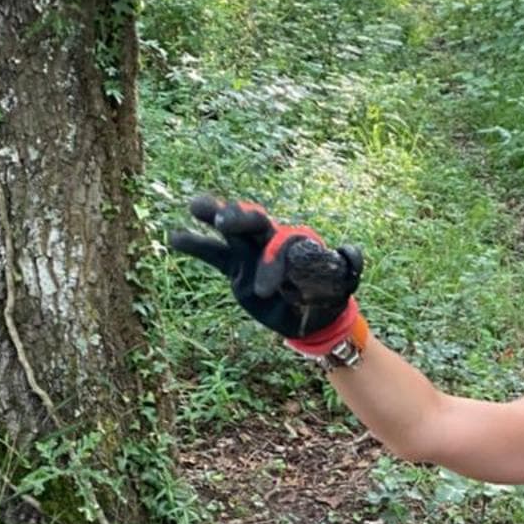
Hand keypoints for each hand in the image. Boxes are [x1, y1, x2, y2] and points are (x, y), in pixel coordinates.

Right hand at [170, 198, 363, 342]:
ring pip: (230, 231)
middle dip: (240, 217)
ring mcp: (251, 254)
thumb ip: (348, 266)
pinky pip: (214, 255)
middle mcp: (271, 242)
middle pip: (255, 220)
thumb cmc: (329, 296)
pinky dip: (196, 244)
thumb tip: (348, 251)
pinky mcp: (236, 271)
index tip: (265, 291)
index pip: (281, 242)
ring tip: (195, 206)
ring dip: (214, 216)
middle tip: (223, 218)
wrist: (314, 318)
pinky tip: (174, 236)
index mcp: (297, 242)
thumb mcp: (344, 282)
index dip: (272, 262)